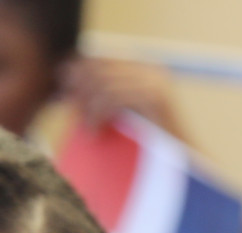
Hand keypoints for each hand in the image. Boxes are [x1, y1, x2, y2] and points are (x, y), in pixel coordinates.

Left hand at [61, 57, 189, 143]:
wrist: (176, 165)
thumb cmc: (141, 145)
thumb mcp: (113, 114)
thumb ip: (94, 95)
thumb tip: (65, 71)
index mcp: (140, 68)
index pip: (100, 58)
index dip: (79, 72)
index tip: (65, 92)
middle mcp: (149, 68)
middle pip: (100, 65)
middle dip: (81, 87)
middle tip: (73, 110)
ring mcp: (155, 81)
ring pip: (104, 82)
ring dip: (88, 106)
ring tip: (87, 127)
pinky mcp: (156, 97)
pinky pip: (115, 97)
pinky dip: (98, 115)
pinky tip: (95, 132)